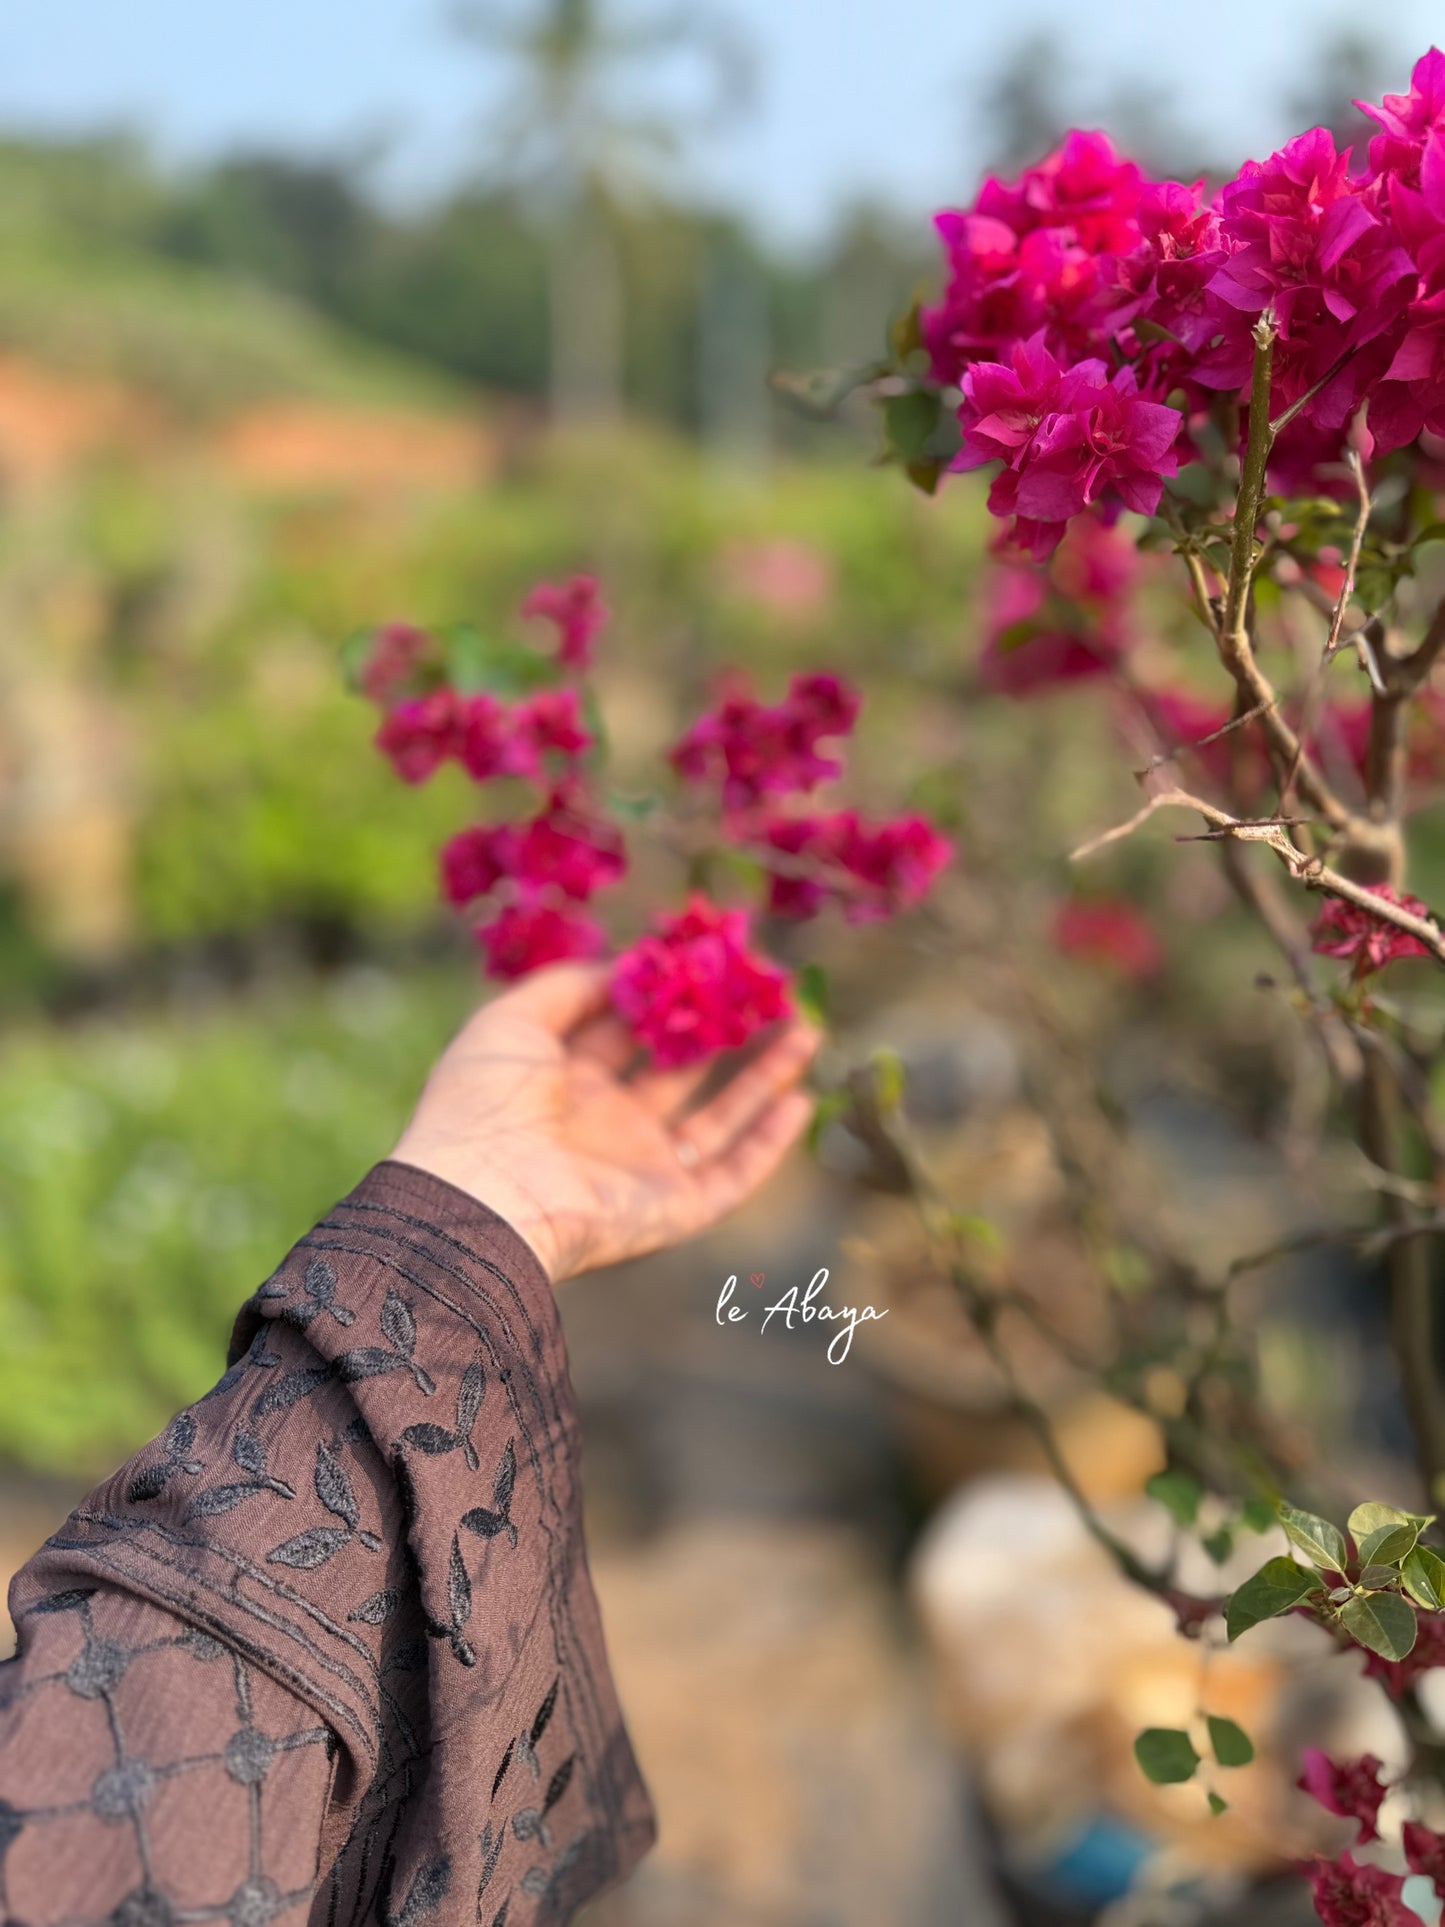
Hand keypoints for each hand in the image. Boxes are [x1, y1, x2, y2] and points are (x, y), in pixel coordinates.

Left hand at [391, 962, 818, 1281]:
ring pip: (717, 1118)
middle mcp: (606, 1125)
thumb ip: (569, 985)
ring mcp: (641, 1169)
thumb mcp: (512, 1021)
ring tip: (806, 1029)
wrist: (483, 1198)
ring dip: (763, 1076)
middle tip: (770, 992)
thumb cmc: (485, 1103)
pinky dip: (768, 1142)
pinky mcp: (671, 1209)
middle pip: (680, 1071)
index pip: (626, 1032)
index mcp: (562, 1082)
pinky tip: (801, 1099)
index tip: (712, 960)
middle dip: (725, 1031)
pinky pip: (731, 1175)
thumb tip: (628, 967)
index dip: (668, 997)